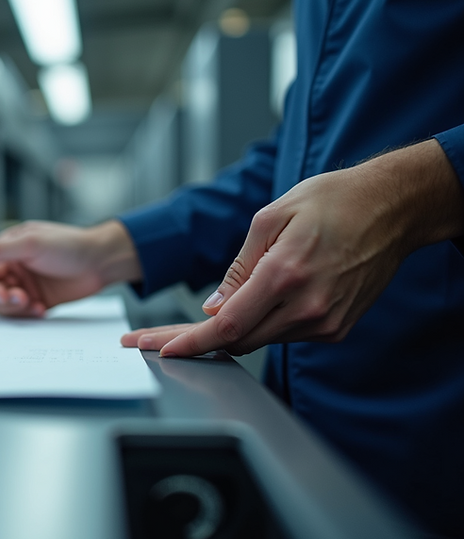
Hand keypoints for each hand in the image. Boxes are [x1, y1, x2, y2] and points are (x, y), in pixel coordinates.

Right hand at [0, 220, 142, 316]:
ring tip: (32, 302)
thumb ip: (1, 250)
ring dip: (13, 306)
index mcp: (6, 249)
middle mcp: (11, 267)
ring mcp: (23, 284)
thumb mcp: (33, 243)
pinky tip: (41, 307)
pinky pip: (20, 314)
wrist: (100, 262)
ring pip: (2, 304)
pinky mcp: (36, 300)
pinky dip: (27, 313)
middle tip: (15, 296)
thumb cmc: (69, 244)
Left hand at [122, 139, 463, 355]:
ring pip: (260, 340)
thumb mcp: (271, 217)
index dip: (189, 342)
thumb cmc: (333, 201)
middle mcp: (308, 306)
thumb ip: (238, 268)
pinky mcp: (337, 329)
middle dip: (194, 341)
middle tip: (156, 338)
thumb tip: (214, 308)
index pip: (227, 326)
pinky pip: (285, 335)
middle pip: (238, 341)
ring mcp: (326, 322)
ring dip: (229, 333)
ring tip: (199, 320)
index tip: (158, 348)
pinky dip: (262, 325)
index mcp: (285, 275)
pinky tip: (257, 306)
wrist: (392, 207)